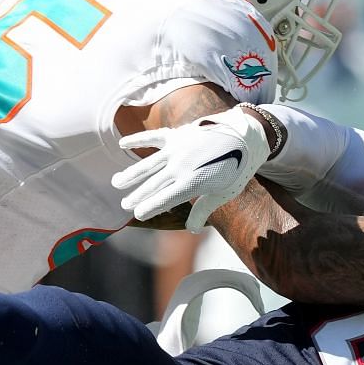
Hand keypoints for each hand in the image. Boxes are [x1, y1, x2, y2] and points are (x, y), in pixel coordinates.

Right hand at [115, 109, 270, 230]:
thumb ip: (204, 209)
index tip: (137, 215)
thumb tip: (191, 230)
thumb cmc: (237, 167)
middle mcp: (180, 166)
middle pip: (153, 184)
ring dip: (131, 174)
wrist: (245, 134)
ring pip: (147, 164)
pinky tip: (122, 144)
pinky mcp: (177, 134)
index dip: (149, 207)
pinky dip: (136, 139)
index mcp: (192, 183)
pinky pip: (152, 137)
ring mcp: (176, 149)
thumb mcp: (224, 192)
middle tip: (124, 204)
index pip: (164, 199)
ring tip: (117, 183)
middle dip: (137, 195)